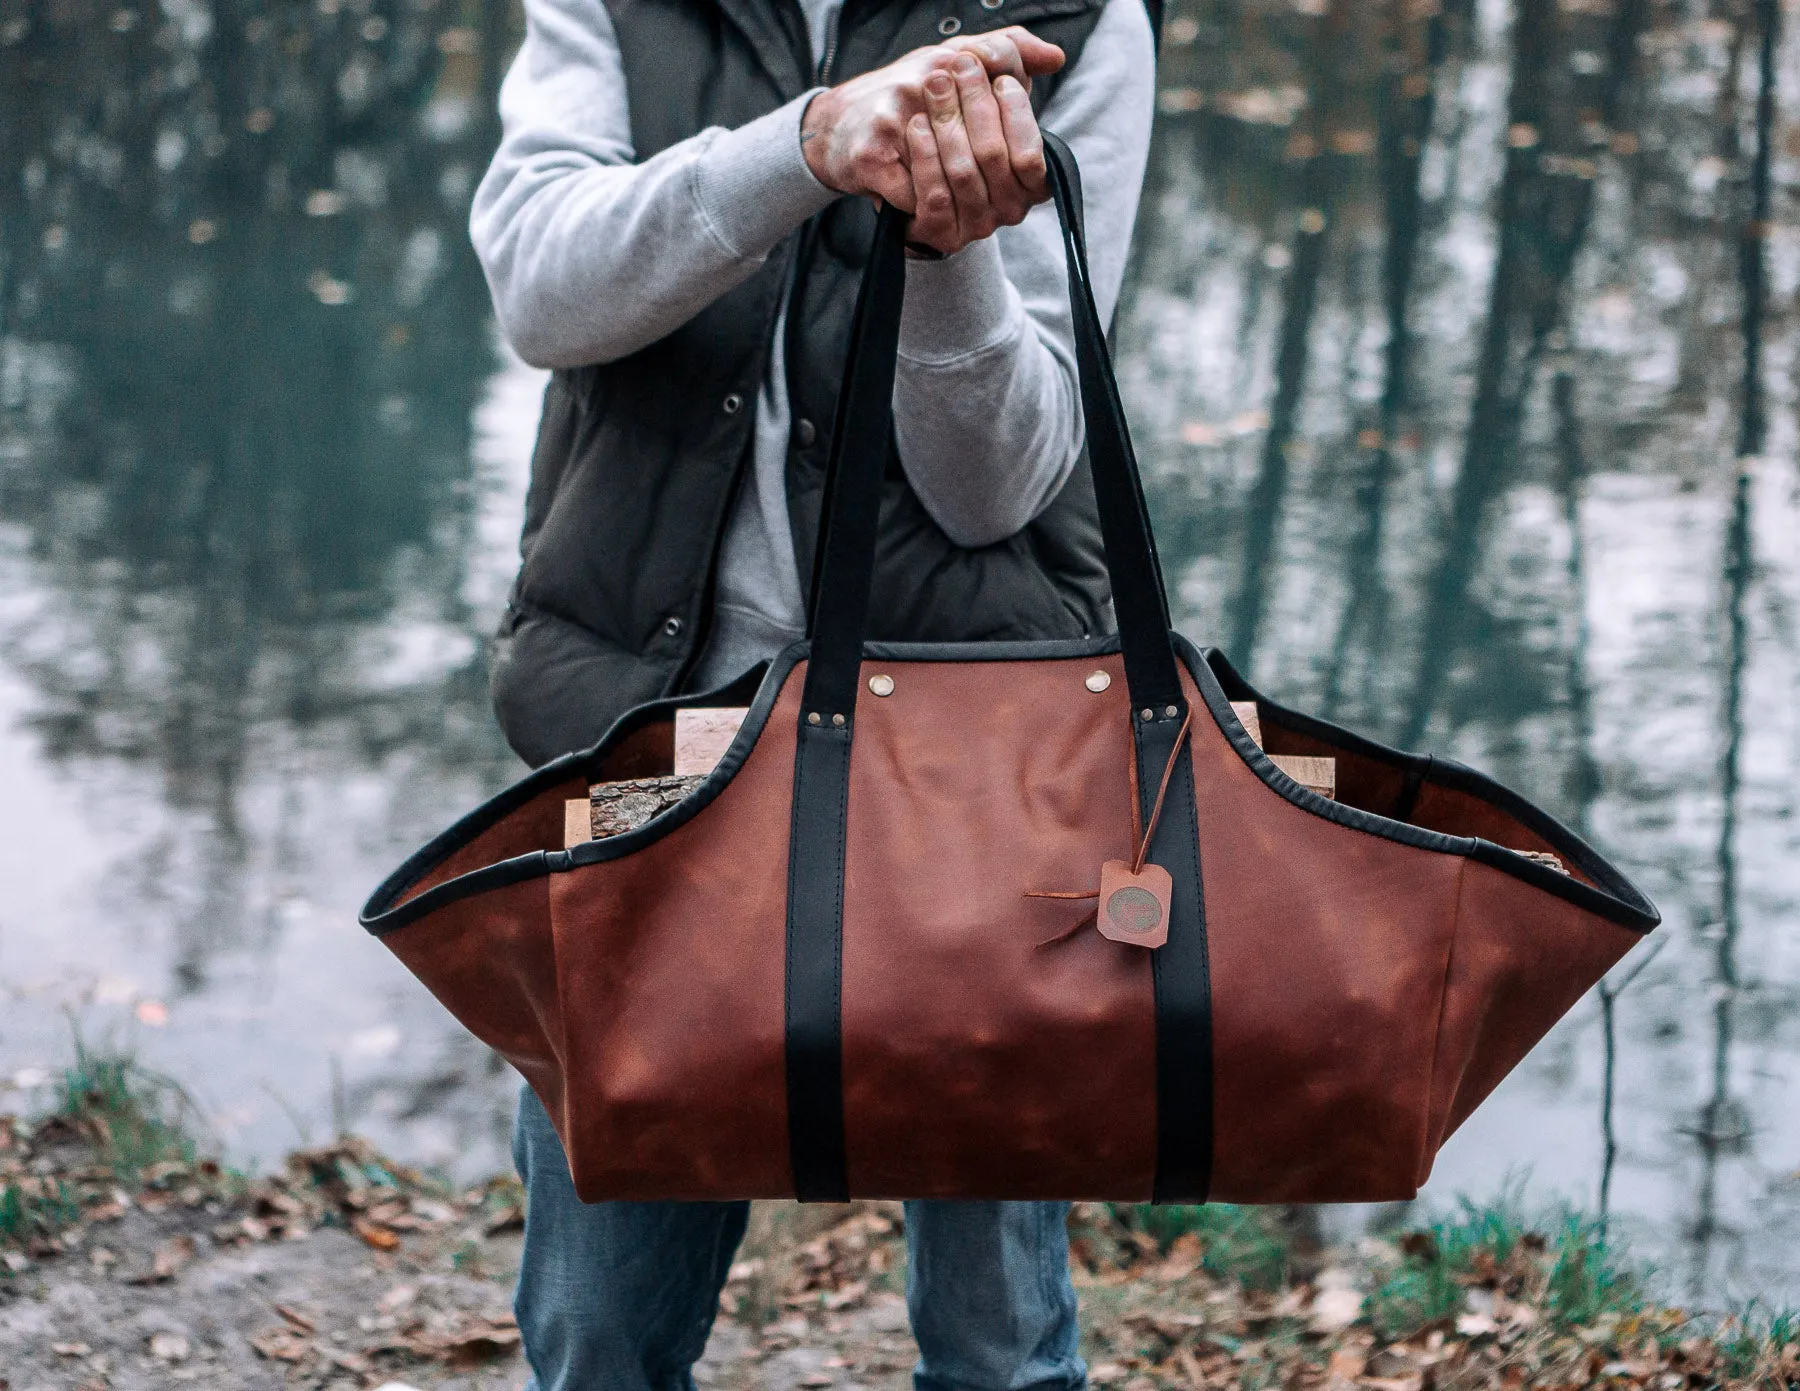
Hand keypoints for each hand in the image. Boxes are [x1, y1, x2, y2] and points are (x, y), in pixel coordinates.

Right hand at [800, 28, 1063, 210]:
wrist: (836, 127)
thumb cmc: (905, 101)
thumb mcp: (954, 65)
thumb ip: (1005, 53)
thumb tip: (1055, 58)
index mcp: (952, 58)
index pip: (1012, 79)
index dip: (1019, 117)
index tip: (1004, 146)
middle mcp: (927, 80)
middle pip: (991, 147)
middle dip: (995, 180)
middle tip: (988, 191)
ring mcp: (898, 119)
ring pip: (959, 177)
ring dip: (966, 201)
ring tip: (964, 205)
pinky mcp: (873, 159)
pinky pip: (922, 202)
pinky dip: (929, 215)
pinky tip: (926, 212)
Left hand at [904, 61, 1049, 255]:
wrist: (916, 175)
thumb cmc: (964, 125)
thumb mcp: (993, 93)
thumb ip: (1020, 68)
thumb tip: (1054, 56)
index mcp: (1033, 185)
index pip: (1030, 153)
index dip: (1016, 113)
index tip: (999, 78)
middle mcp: (1010, 210)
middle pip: (993, 156)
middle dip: (975, 104)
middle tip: (960, 65)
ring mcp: (977, 226)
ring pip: (963, 172)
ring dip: (947, 122)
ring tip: (935, 84)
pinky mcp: (943, 234)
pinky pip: (936, 195)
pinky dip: (926, 156)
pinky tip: (917, 125)